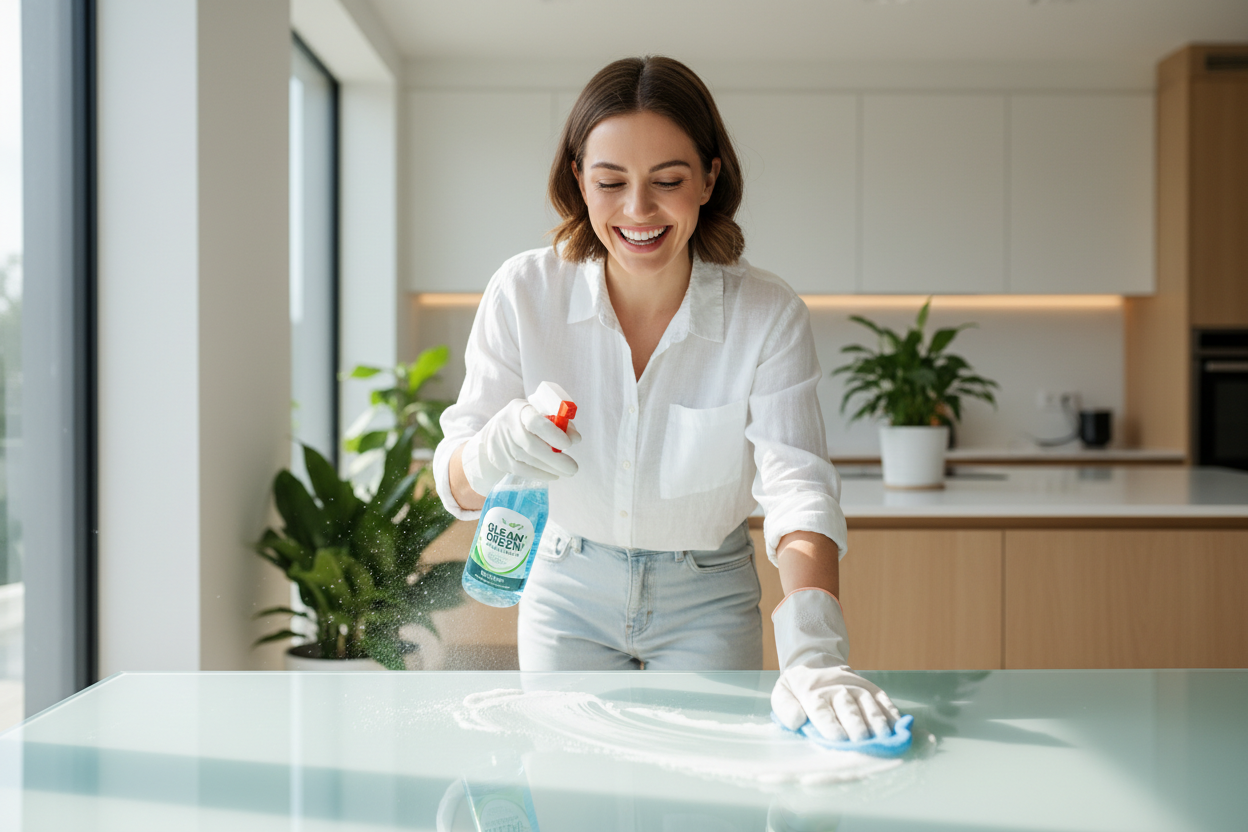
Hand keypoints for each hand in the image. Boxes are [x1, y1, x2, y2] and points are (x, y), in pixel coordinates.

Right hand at [460, 398, 580, 496]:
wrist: (493, 434)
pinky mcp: (501, 461)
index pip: (535, 421)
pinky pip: (523, 471)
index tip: (569, 444)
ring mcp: (502, 445)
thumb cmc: (523, 421)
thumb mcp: (539, 414)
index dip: (553, 434)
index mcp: (520, 410)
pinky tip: (554, 474)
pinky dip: (541, 474)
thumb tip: (576, 438)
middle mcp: (508, 426)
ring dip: (551, 468)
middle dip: (556, 459)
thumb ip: (559, 423)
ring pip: (529, 460)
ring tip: (568, 471)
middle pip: (532, 446)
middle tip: (573, 467)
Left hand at [771, 588, 900, 741]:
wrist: (816, 661)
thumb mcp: (782, 693)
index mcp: (813, 694)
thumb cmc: (798, 687)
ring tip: (885, 739)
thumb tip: (798, 721)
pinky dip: (892, 713)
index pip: (822, 712)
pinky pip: (884, 700)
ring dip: (878, 722)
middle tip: (863, 743)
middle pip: (849, 710)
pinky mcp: (871, 688)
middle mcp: (837, 690)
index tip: (839, 741)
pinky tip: (899, 726)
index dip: (831, 726)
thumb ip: (785, 709)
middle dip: (857, 726)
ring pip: (869, 705)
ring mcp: (857, 688)